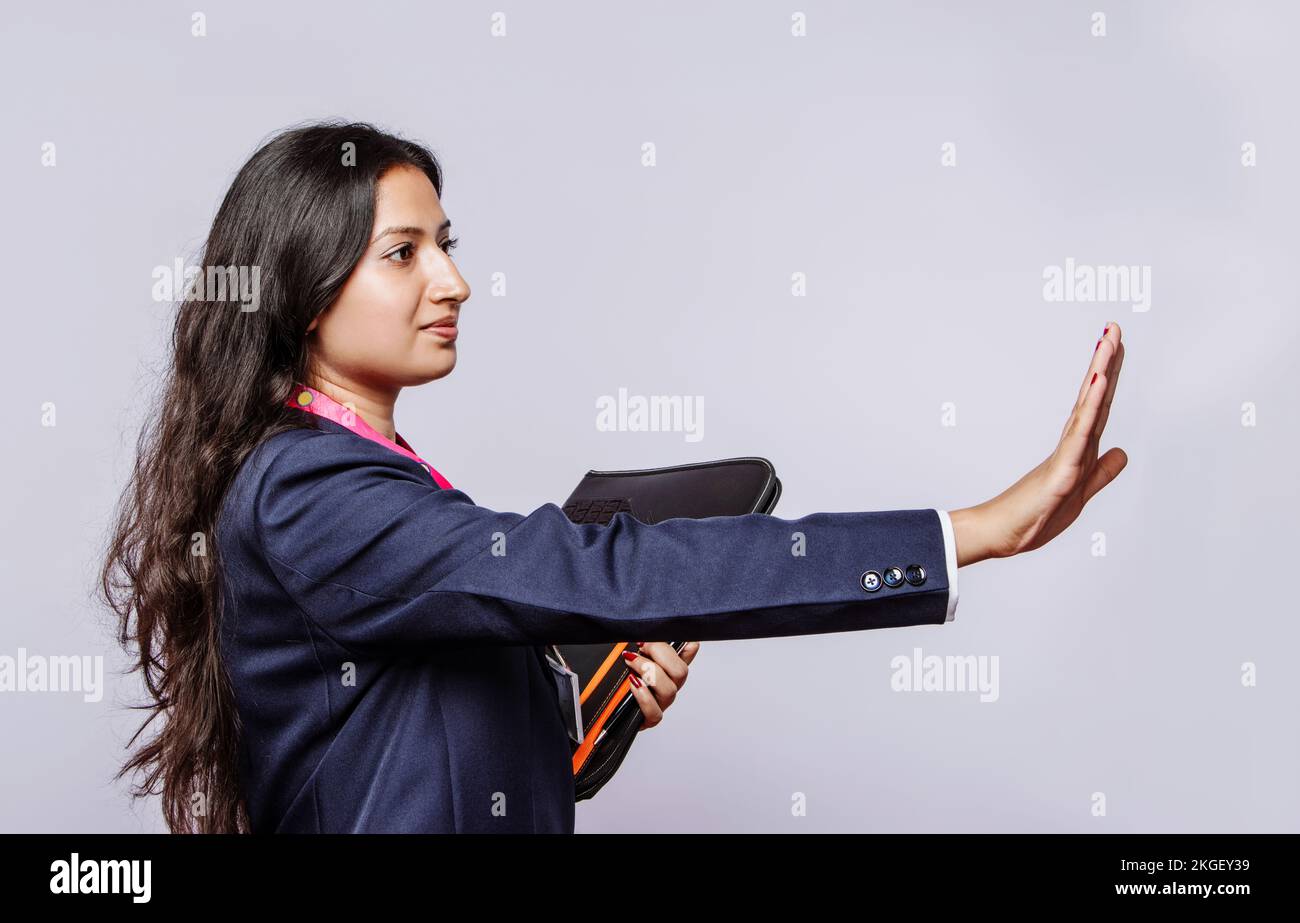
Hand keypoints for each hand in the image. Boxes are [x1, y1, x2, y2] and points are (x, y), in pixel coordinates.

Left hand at [622, 641, 698, 730]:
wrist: (599, 704)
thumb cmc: (615, 676)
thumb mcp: (626, 653)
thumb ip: (640, 643)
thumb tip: (645, 634)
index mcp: (666, 668)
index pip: (686, 655)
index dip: (687, 647)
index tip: (664, 636)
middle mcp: (667, 685)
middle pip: (681, 672)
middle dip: (660, 653)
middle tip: (640, 646)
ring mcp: (660, 703)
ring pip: (669, 690)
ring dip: (648, 671)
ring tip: (630, 662)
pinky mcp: (649, 719)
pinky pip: (655, 713)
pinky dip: (644, 697)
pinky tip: (633, 685)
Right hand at [950, 321, 1127, 564]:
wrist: (1002, 534)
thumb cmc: (1034, 516)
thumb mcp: (1081, 493)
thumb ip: (1101, 472)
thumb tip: (1121, 452)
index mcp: (1078, 449)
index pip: (1099, 406)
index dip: (1110, 375)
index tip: (1116, 345)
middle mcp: (1072, 444)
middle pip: (1095, 396)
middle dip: (1106, 361)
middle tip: (1114, 327)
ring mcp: (1066, 453)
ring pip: (1089, 406)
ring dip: (1100, 372)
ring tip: (1108, 341)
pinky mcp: (1062, 469)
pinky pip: (1080, 433)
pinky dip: (1090, 406)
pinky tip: (1098, 382)